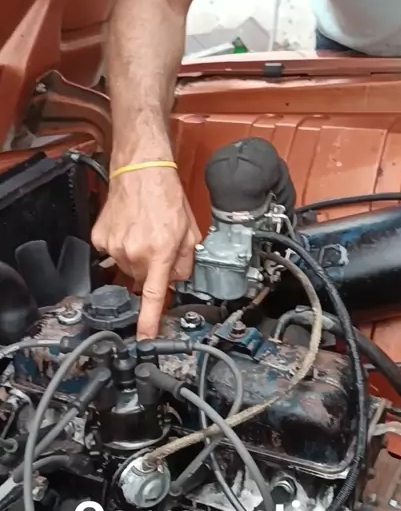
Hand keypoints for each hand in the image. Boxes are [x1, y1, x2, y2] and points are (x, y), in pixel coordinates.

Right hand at [91, 168, 200, 338]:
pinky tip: (129, 229)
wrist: (140, 170)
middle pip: (143, 279)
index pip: (154, 297)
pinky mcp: (101, 238)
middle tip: (158, 245)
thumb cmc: (165, 196)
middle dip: (152, 269)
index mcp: (161, 253)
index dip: (149, 322)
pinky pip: (112, 253)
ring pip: (127, 267)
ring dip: (136, 257)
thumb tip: (179, 279)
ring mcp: (115, 247)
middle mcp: (136, 253)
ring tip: (144, 232)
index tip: (145, 339)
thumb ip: (187, 261)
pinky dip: (120, 246)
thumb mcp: (190, 231)